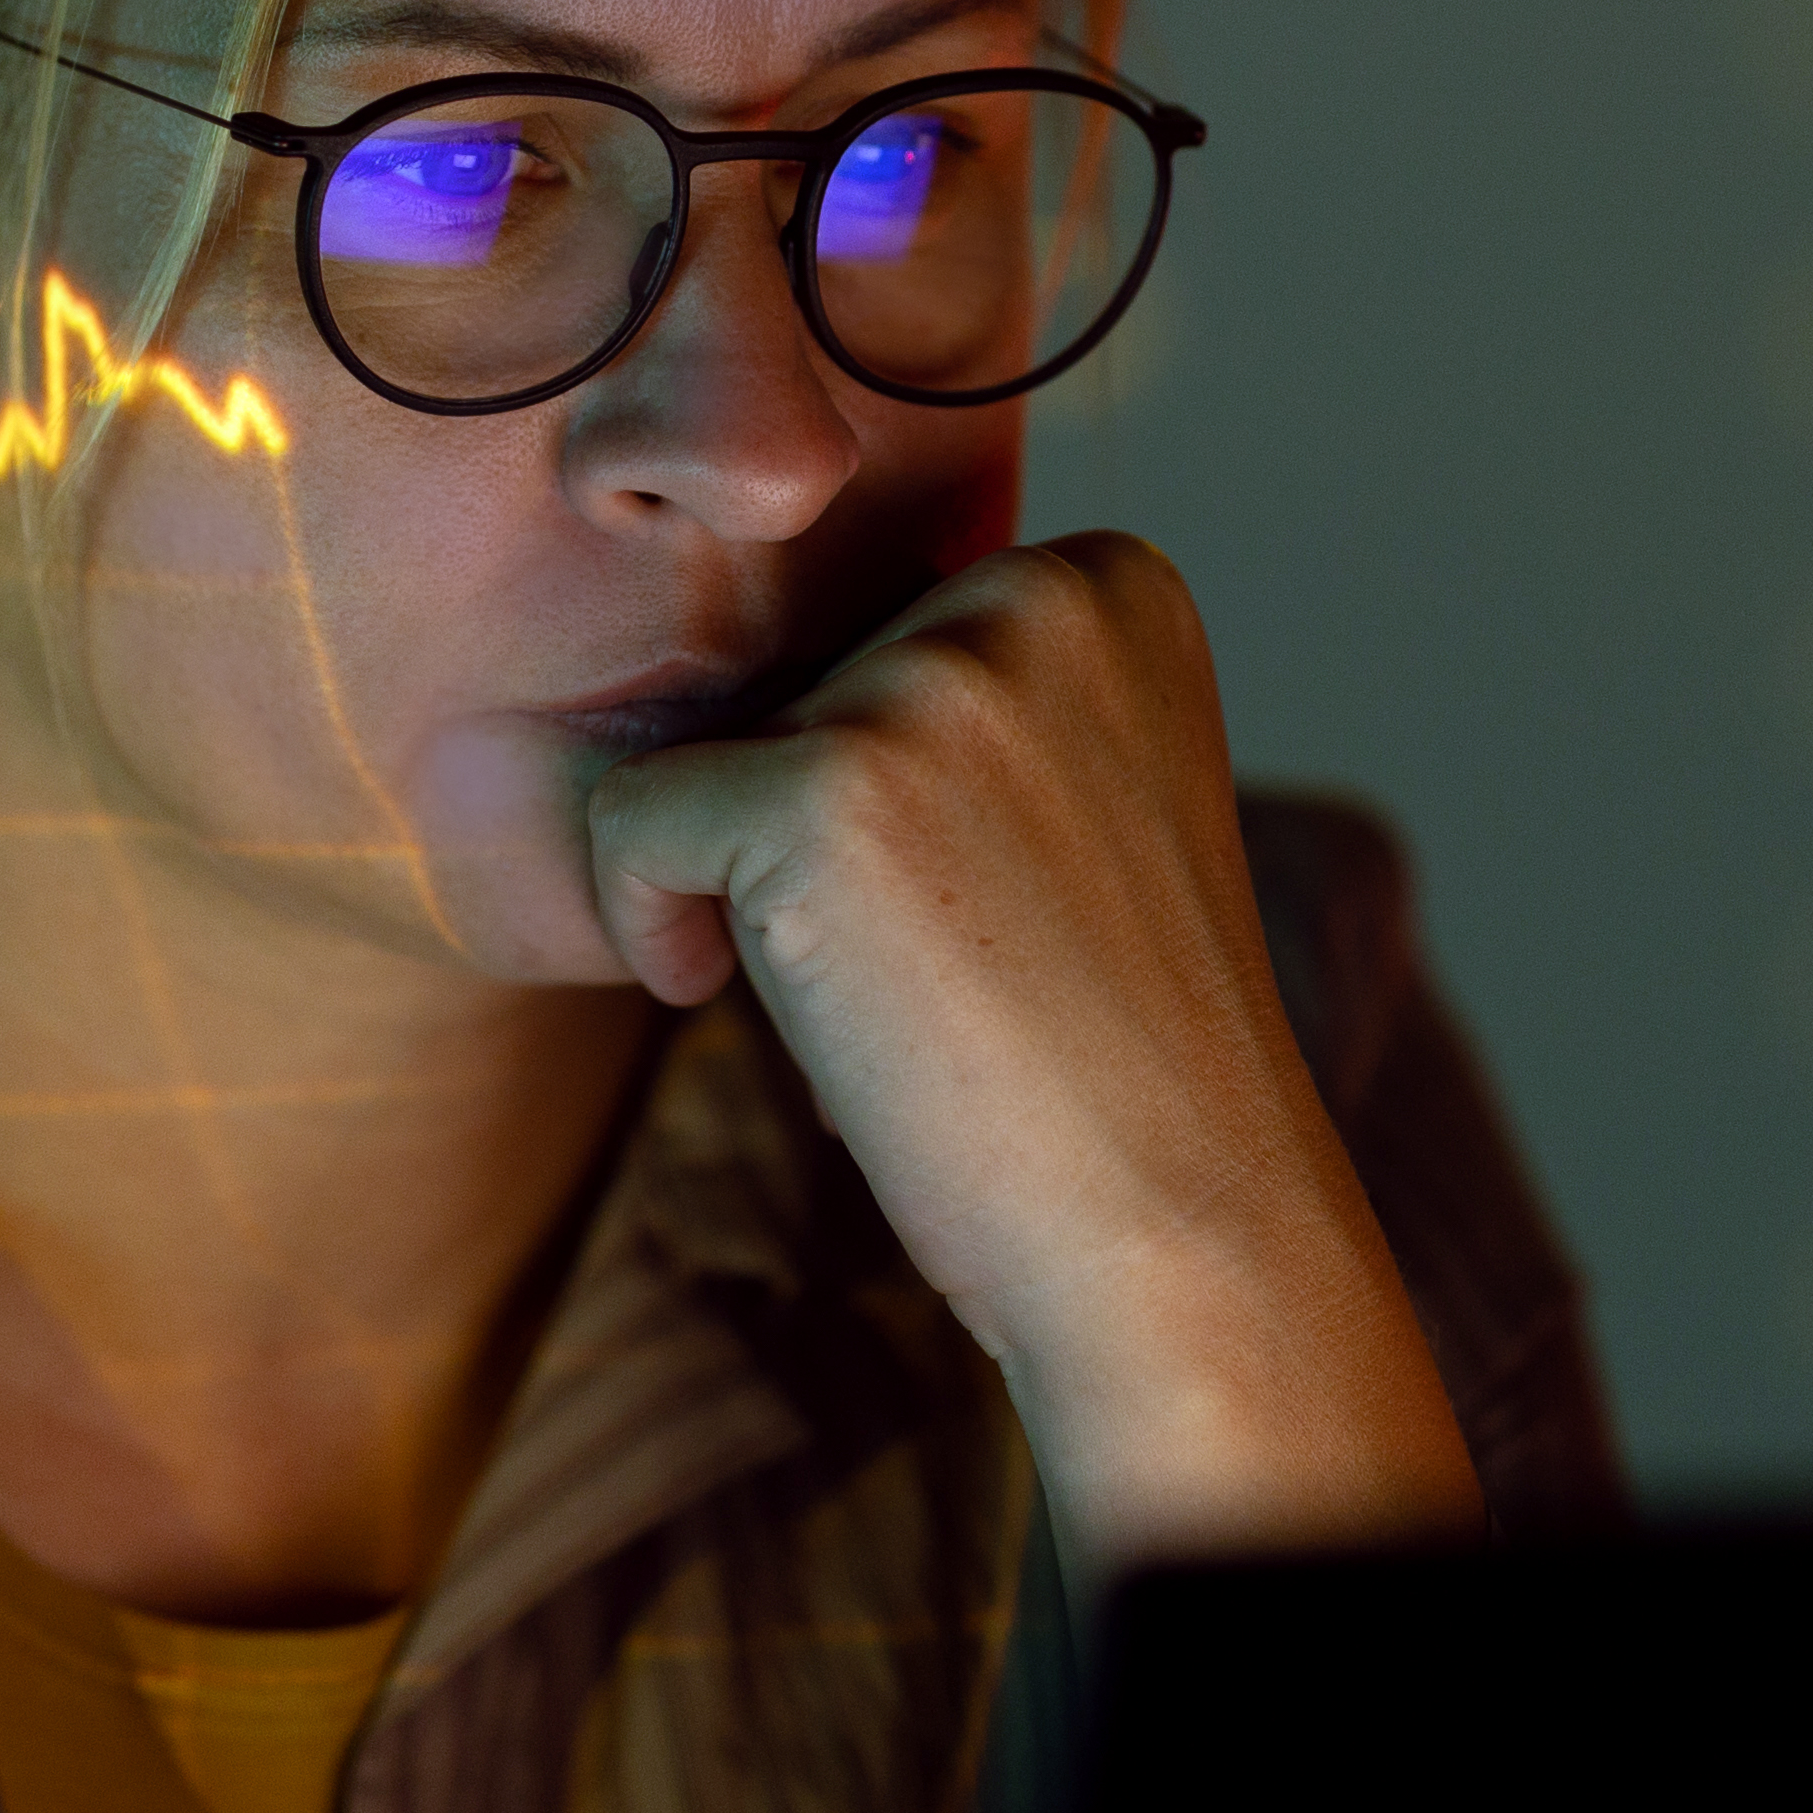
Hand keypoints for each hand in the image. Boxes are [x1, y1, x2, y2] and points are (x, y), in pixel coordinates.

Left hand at [579, 534, 1485, 1573]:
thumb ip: (965, 700)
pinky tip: (770, 1011)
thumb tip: (777, 671)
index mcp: (1107, 582)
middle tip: (958, 973)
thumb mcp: (1079, 804)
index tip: (1002, 907)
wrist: (1183, 1230)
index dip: (893, 804)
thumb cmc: (1108, 1052)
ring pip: (713, 761)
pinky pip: (629, 821)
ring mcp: (931, 683)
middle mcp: (1033, 594)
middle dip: (823, 847)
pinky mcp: (821, 788)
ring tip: (908, 1002)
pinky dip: (653, 929)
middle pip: (790, 695)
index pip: (874, 641)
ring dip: (761, 900)